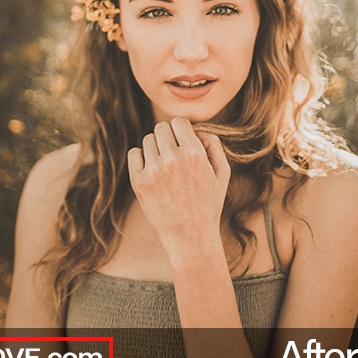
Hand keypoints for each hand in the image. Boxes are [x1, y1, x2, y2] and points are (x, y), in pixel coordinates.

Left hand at [126, 117, 230, 259]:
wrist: (190, 235)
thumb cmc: (208, 203)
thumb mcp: (222, 173)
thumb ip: (213, 145)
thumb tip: (196, 129)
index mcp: (194, 153)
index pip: (179, 122)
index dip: (181, 130)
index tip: (183, 141)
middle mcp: (172, 159)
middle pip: (161, 128)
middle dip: (168, 137)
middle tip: (174, 153)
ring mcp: (153, 170)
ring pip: (148, 140)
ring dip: (156, 148)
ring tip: (165, 165)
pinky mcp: (139, 181)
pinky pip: (134, 154)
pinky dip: (141, 157)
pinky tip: (151, 169)